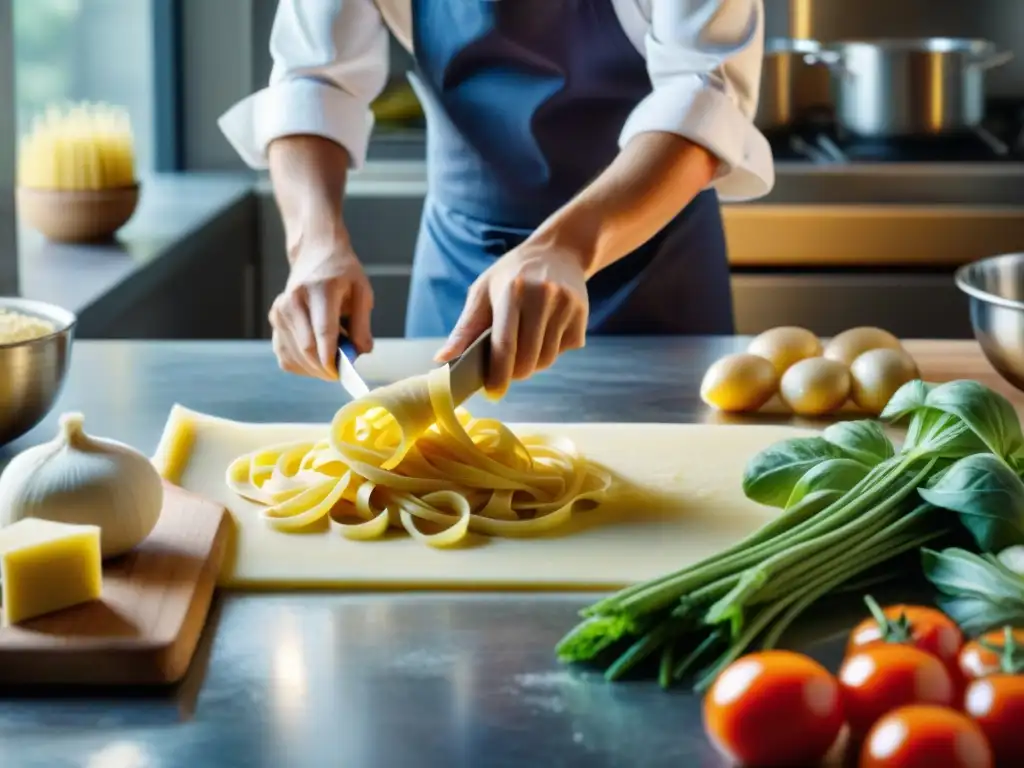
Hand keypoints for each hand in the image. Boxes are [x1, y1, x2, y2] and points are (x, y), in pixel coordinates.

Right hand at [269, 237, 373, 380]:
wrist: (316, 254)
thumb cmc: (343, 275)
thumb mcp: (362, 292)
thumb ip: (362, 325)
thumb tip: (360, 353)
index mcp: (320, 290)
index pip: (323, 330)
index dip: (330, 356)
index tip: (339, 374)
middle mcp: (294, 300)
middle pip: (307, 347)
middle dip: (325, 368)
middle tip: (341, 372)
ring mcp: (280, 311)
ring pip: (295, 356)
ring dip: (315, 368)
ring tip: (331, 357)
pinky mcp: (274, 321)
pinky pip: (286, 356)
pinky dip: (302, 365)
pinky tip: (315, 357)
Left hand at [435, 240, 587, 396]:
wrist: (558, 251)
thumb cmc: (512, 275)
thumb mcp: (483, 292)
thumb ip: (464, 329)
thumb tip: (441, 360)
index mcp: (512, 292)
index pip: (505, 345)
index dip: (498, 375)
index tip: (492, 393)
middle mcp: (542, 297)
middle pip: (528, 359)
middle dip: (514, 373)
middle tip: (506, 371)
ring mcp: (565, 305)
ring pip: (548, 358)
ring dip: (533, 364)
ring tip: (524, 347)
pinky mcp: (581, 314)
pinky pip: (565, 349)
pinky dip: (552, 350)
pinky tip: (545, 331)